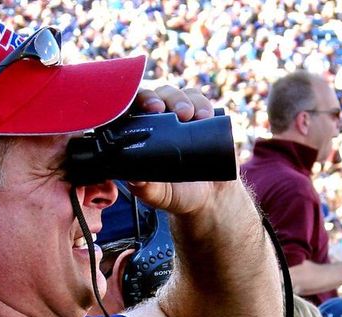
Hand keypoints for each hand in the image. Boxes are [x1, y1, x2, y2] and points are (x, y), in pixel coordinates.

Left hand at [127, 86, 233, 215]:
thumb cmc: (178, 193)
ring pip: (177, 94)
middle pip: (154, 95)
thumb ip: (145, 188)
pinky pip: (200, 100)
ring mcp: (180, 116)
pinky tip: (205, 115)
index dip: (134, 101)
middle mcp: (158, 120)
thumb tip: (134, 178)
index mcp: (140, 134)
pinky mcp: (202, 116)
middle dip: (160, 98)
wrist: (212, 197)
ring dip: (182, 99)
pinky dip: (202, 104)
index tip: (148, 109)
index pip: (130, 108)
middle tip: (166, 110)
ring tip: (190, 115)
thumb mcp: (159, 194)